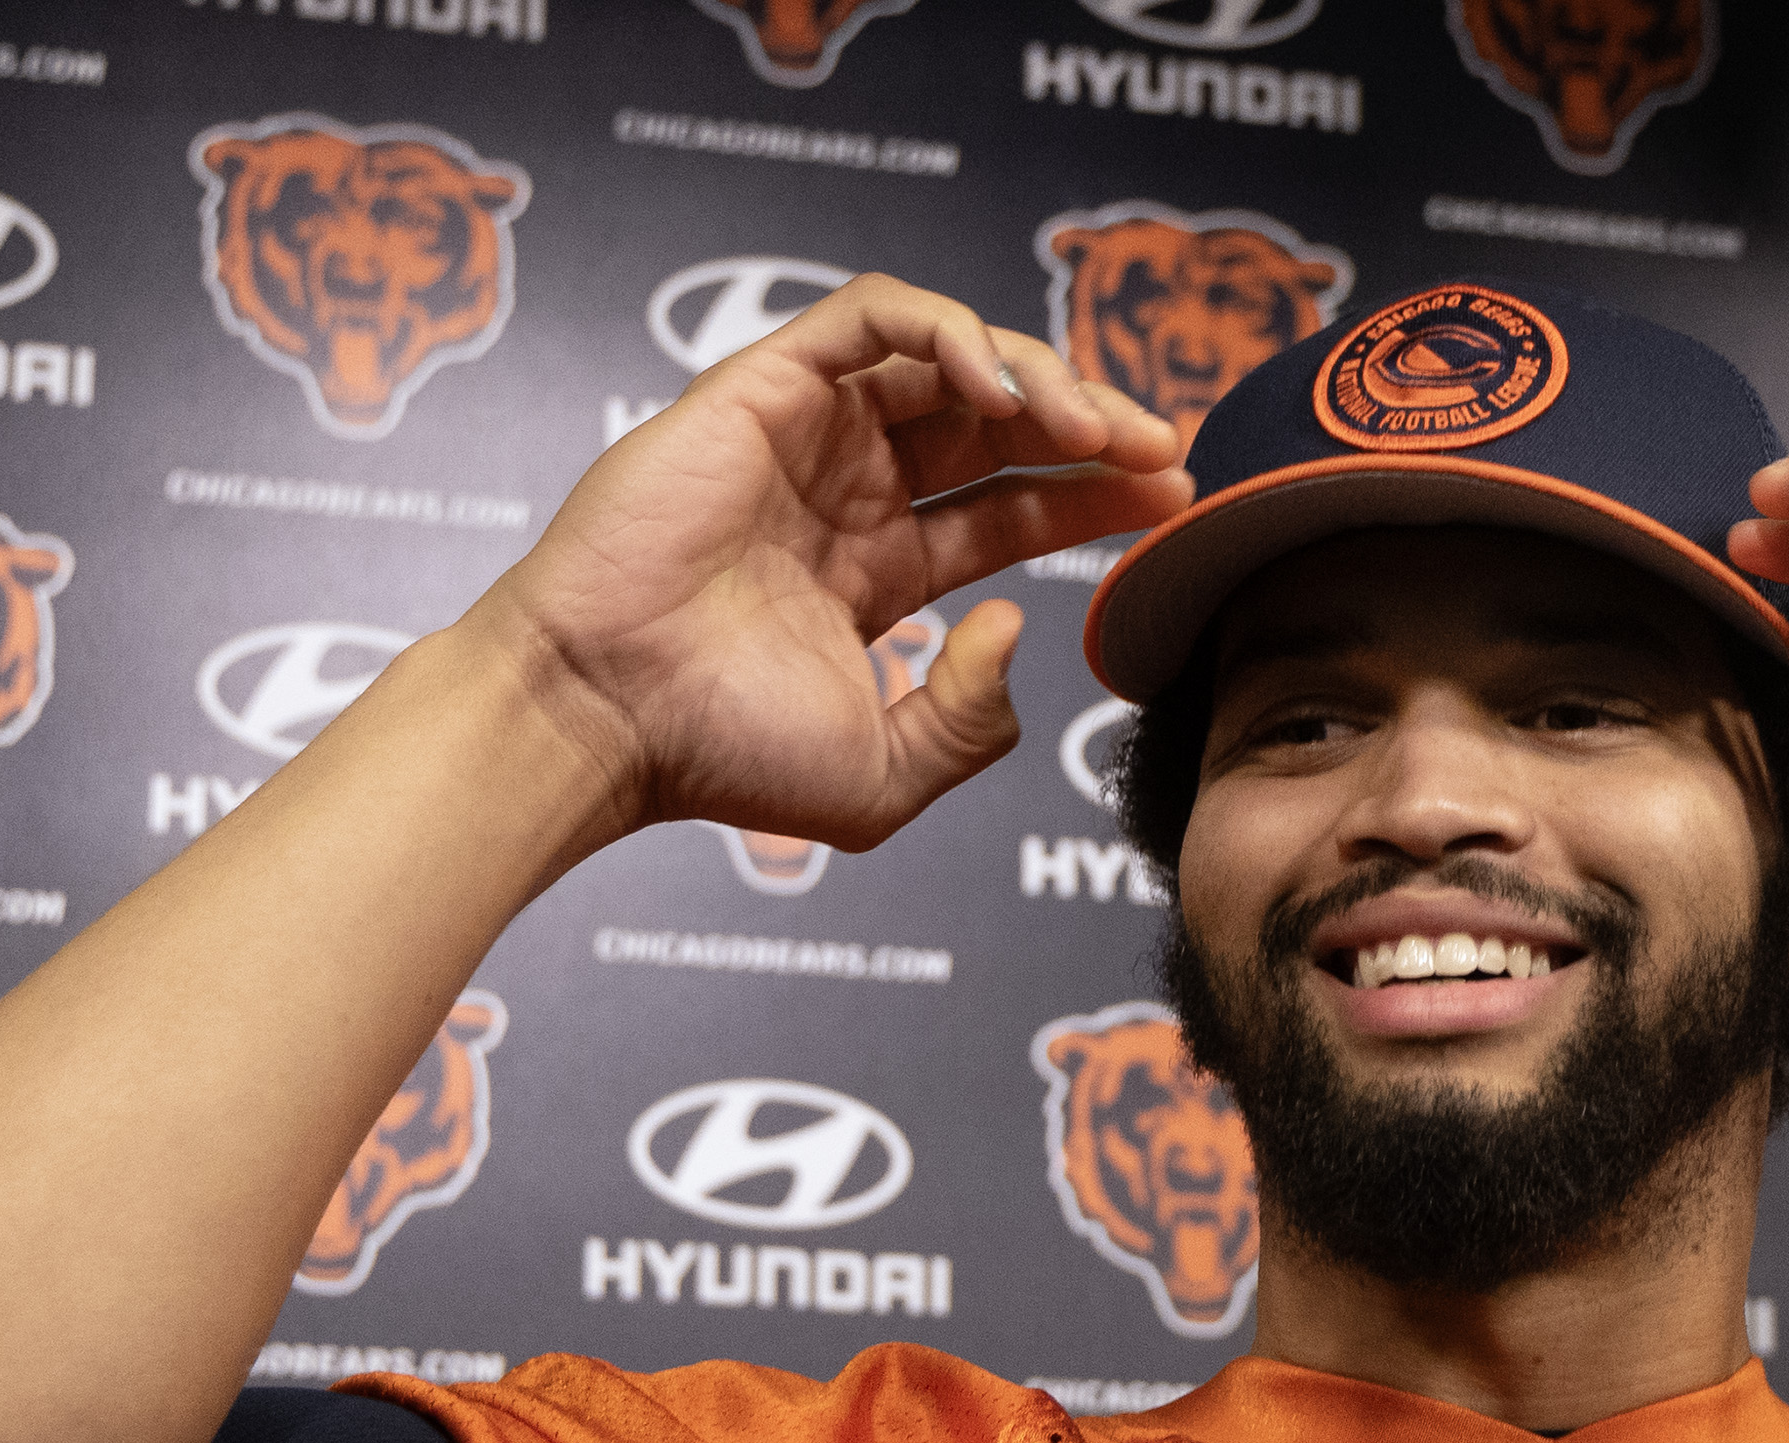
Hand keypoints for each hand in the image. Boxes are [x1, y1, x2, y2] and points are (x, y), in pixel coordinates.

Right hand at [470, 274, 1188, 852]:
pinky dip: (948, 330)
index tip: (1176, 494)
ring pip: (948, 356)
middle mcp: (849, 491)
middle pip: (998, 421)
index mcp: (879, 570)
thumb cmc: (722, 756)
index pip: (1012, 505)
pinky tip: (1001, 391)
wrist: (612, 715)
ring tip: (1092, 427)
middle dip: (1092, 422)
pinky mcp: (763, 385)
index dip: (1096, 491)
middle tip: (1162, 447)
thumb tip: (1015, 626)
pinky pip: (873, 319)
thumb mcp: (887, 777)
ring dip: (1037, 373)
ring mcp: (808, 433)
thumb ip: (970, 723)